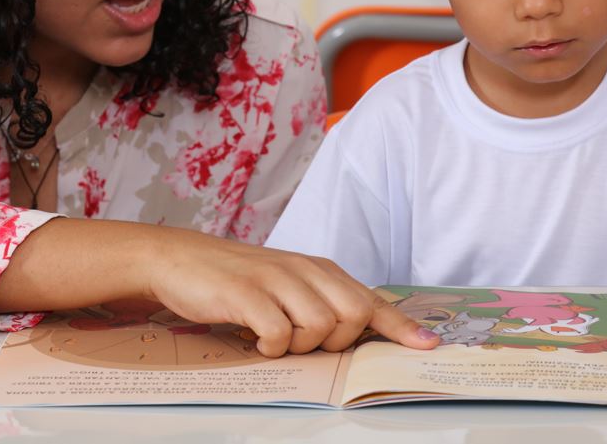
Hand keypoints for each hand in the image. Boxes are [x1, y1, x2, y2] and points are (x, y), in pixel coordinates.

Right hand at [139, 229, 439, 357]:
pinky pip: (279, 333)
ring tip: (275, 339)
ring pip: (321, 325)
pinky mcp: (246, 294)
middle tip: (305, 343)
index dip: (401, 326)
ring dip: (301, 345)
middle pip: (354, 314)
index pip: (371, 299)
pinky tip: (256, 341)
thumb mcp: (286, 285)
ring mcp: (275, 279)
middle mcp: (303, 270)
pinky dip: (271, 347)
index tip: (427, 346)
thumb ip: (321, 301)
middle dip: (337, 341)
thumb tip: (357, 333)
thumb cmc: (236, 279)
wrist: (179, 258)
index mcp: (318, 269)